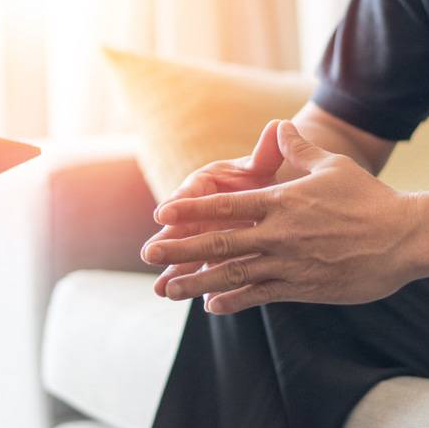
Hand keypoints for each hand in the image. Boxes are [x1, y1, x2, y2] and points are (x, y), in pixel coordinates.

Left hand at [142, 120, 421, 313]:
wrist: (404, 239)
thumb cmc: (369, 199)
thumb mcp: (332, 166)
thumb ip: (299, 149)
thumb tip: (280, 126)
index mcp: (282, 203)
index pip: (225, 206)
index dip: (190, 210)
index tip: (160, 214)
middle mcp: (279, 235)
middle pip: (219, 243)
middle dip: (179, 248)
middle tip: (148, 253)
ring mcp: (289, 264)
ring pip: (233, 275)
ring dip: (196, 282)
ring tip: (167, 289)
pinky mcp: (303, 289)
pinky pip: (260, 296)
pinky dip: (234, 301)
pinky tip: (211, 305)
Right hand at [144, 120, 284, 296]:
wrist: (272, 196)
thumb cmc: (262, 175)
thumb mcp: (263, 165)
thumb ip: (267, 152)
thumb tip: (278, 127)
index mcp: (207, 183)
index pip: (190, 192)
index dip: (178, 203)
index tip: (163, 213)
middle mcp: (200, 210)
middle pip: (182, 227)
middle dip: (168, 243)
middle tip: (150, 254)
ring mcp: (205, 235)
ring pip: (189, 254)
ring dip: (175, 271)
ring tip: (161, 290)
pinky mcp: (213, 255)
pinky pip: (205, 271)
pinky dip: (199, 285)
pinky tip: (194, 301)